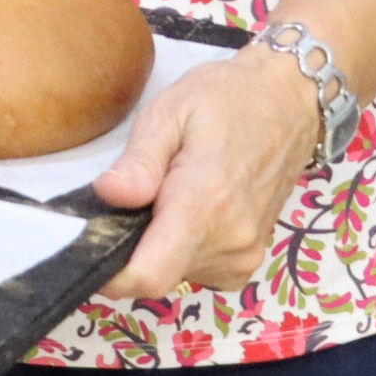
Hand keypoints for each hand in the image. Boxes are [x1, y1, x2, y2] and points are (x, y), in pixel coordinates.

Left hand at [91, 46, 325, 297]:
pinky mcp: (250, 260)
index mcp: (203, 205)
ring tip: (164, 194)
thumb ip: (138, 161)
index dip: (110, 275)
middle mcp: (229, 242)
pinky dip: (181, 248)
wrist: (288, 104)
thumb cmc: (225, 100)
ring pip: (175, 273)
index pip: (149, 275)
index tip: (87, 248)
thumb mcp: (170, 113)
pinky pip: (198, 270)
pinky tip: (186, 211)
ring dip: (156, 245)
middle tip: (128, 198)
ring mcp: (244, 256)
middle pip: (156, 274)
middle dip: (129, 247)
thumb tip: (107, 196)